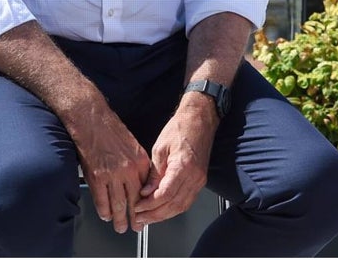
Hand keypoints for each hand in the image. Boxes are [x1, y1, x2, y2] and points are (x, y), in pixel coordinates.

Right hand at [72, 105, 153, 234]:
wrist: (92, 121)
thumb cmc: (112, 131)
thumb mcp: (134, 146)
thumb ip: (139, 165)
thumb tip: (143, 181)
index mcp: (140, 161)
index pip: (147, 188)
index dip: (148, 203)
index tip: (149, 211)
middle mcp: (128, 169)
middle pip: (134, 199)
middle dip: (136, 216)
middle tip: (137, 227)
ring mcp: (111, 174)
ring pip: (117, 203)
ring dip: (119, 218)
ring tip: (121, 227)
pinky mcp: (96, 177)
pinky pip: (101, 199)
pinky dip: (104, 210)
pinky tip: (106, 216)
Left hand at [132, 99, 217, 228]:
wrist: (200, 118)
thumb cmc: (181, 127)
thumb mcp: (160, 149)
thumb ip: (153, 174)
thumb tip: (145, 193)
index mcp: (183, 166)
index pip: (164, 195)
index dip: (149, 205)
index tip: (137, 208)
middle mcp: (195, 176)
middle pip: (173, 205)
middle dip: (154, 215)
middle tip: (139, 218)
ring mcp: (200, 179)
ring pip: (182, 206)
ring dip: (164, 215)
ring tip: (148, 217)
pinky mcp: (200, 179)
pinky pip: (187, 200)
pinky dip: (174, 208)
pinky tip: (163, 210)